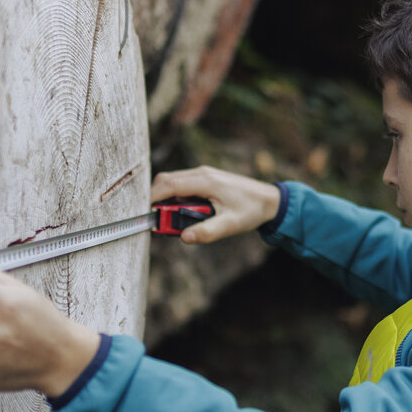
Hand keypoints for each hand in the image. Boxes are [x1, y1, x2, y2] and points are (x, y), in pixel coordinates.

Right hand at [150, 166, 281, 243]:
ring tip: (171, 221)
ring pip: (172, 182)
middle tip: (156, 222)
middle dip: (155, 200)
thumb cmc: (251, 210)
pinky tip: (183, 214)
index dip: (151, 198)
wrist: (269, 200)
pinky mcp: (205, 179)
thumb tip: (184, 237)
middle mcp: (201, 173)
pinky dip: (175, 198)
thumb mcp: (230, 225)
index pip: (168, 185)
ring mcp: (203, 174)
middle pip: (165, 181)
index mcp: (205, 181)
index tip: (142, 214)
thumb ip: (207, 232)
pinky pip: (182, 185)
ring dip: (166, 200)